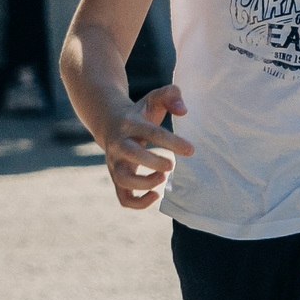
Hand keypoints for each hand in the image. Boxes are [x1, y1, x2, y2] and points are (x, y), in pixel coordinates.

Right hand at [99, 84, 194, 209]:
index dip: (172, 142)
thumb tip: (183, 111)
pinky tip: (157, 195)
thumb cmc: (140, 112)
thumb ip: (171, 95)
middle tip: (172, 164)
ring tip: (163, 178)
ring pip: (123, 180)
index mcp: (129, 124)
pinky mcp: (116, 178)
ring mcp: (115, 163)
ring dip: (145, 184)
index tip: (191, 150)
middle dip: (154, 162)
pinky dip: (139, 203)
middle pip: (132, 155)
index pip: (151, 133)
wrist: (109, 122)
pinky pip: (123, 198)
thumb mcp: (154, 98)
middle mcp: (118, 144)